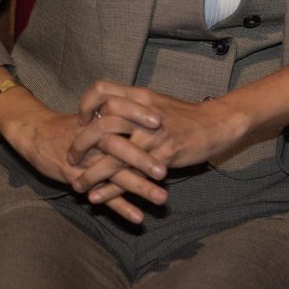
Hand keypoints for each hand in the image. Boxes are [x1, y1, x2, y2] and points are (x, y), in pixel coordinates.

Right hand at [0, 102, 153, 223]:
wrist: (37, 134)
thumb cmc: (71, 123)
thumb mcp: (93, 112)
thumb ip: (117, 112)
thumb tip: (152, 109)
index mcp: (100, 121)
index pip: (121, 115)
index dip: (139, 116)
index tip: (160, 122)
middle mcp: (95, 142)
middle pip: (120, 148)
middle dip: (143, 159)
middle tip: (165, 170)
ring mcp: (87, 163)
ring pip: (115, 175)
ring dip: (139, 187)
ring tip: (161, 198)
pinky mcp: (78, 180)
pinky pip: (103, 196)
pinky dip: (121, 207)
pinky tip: (138, 217)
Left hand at [67, 82, 245, 202]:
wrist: (216, 124)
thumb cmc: (185, 115)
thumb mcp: (157, 102)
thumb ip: (133, 106)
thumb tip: (107, 112)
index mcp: (140, 96)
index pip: (101, 90)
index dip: (86, 105)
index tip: (81, 122)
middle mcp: (143, 113)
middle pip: (102, 123)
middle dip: (81, 143)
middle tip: (71, 157)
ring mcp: (154, 134)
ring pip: (113, 153)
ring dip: (92, 172)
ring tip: (78, 185)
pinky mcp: (163, 155)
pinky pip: (131, 174)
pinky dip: (111, 188)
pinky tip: (97, 197)